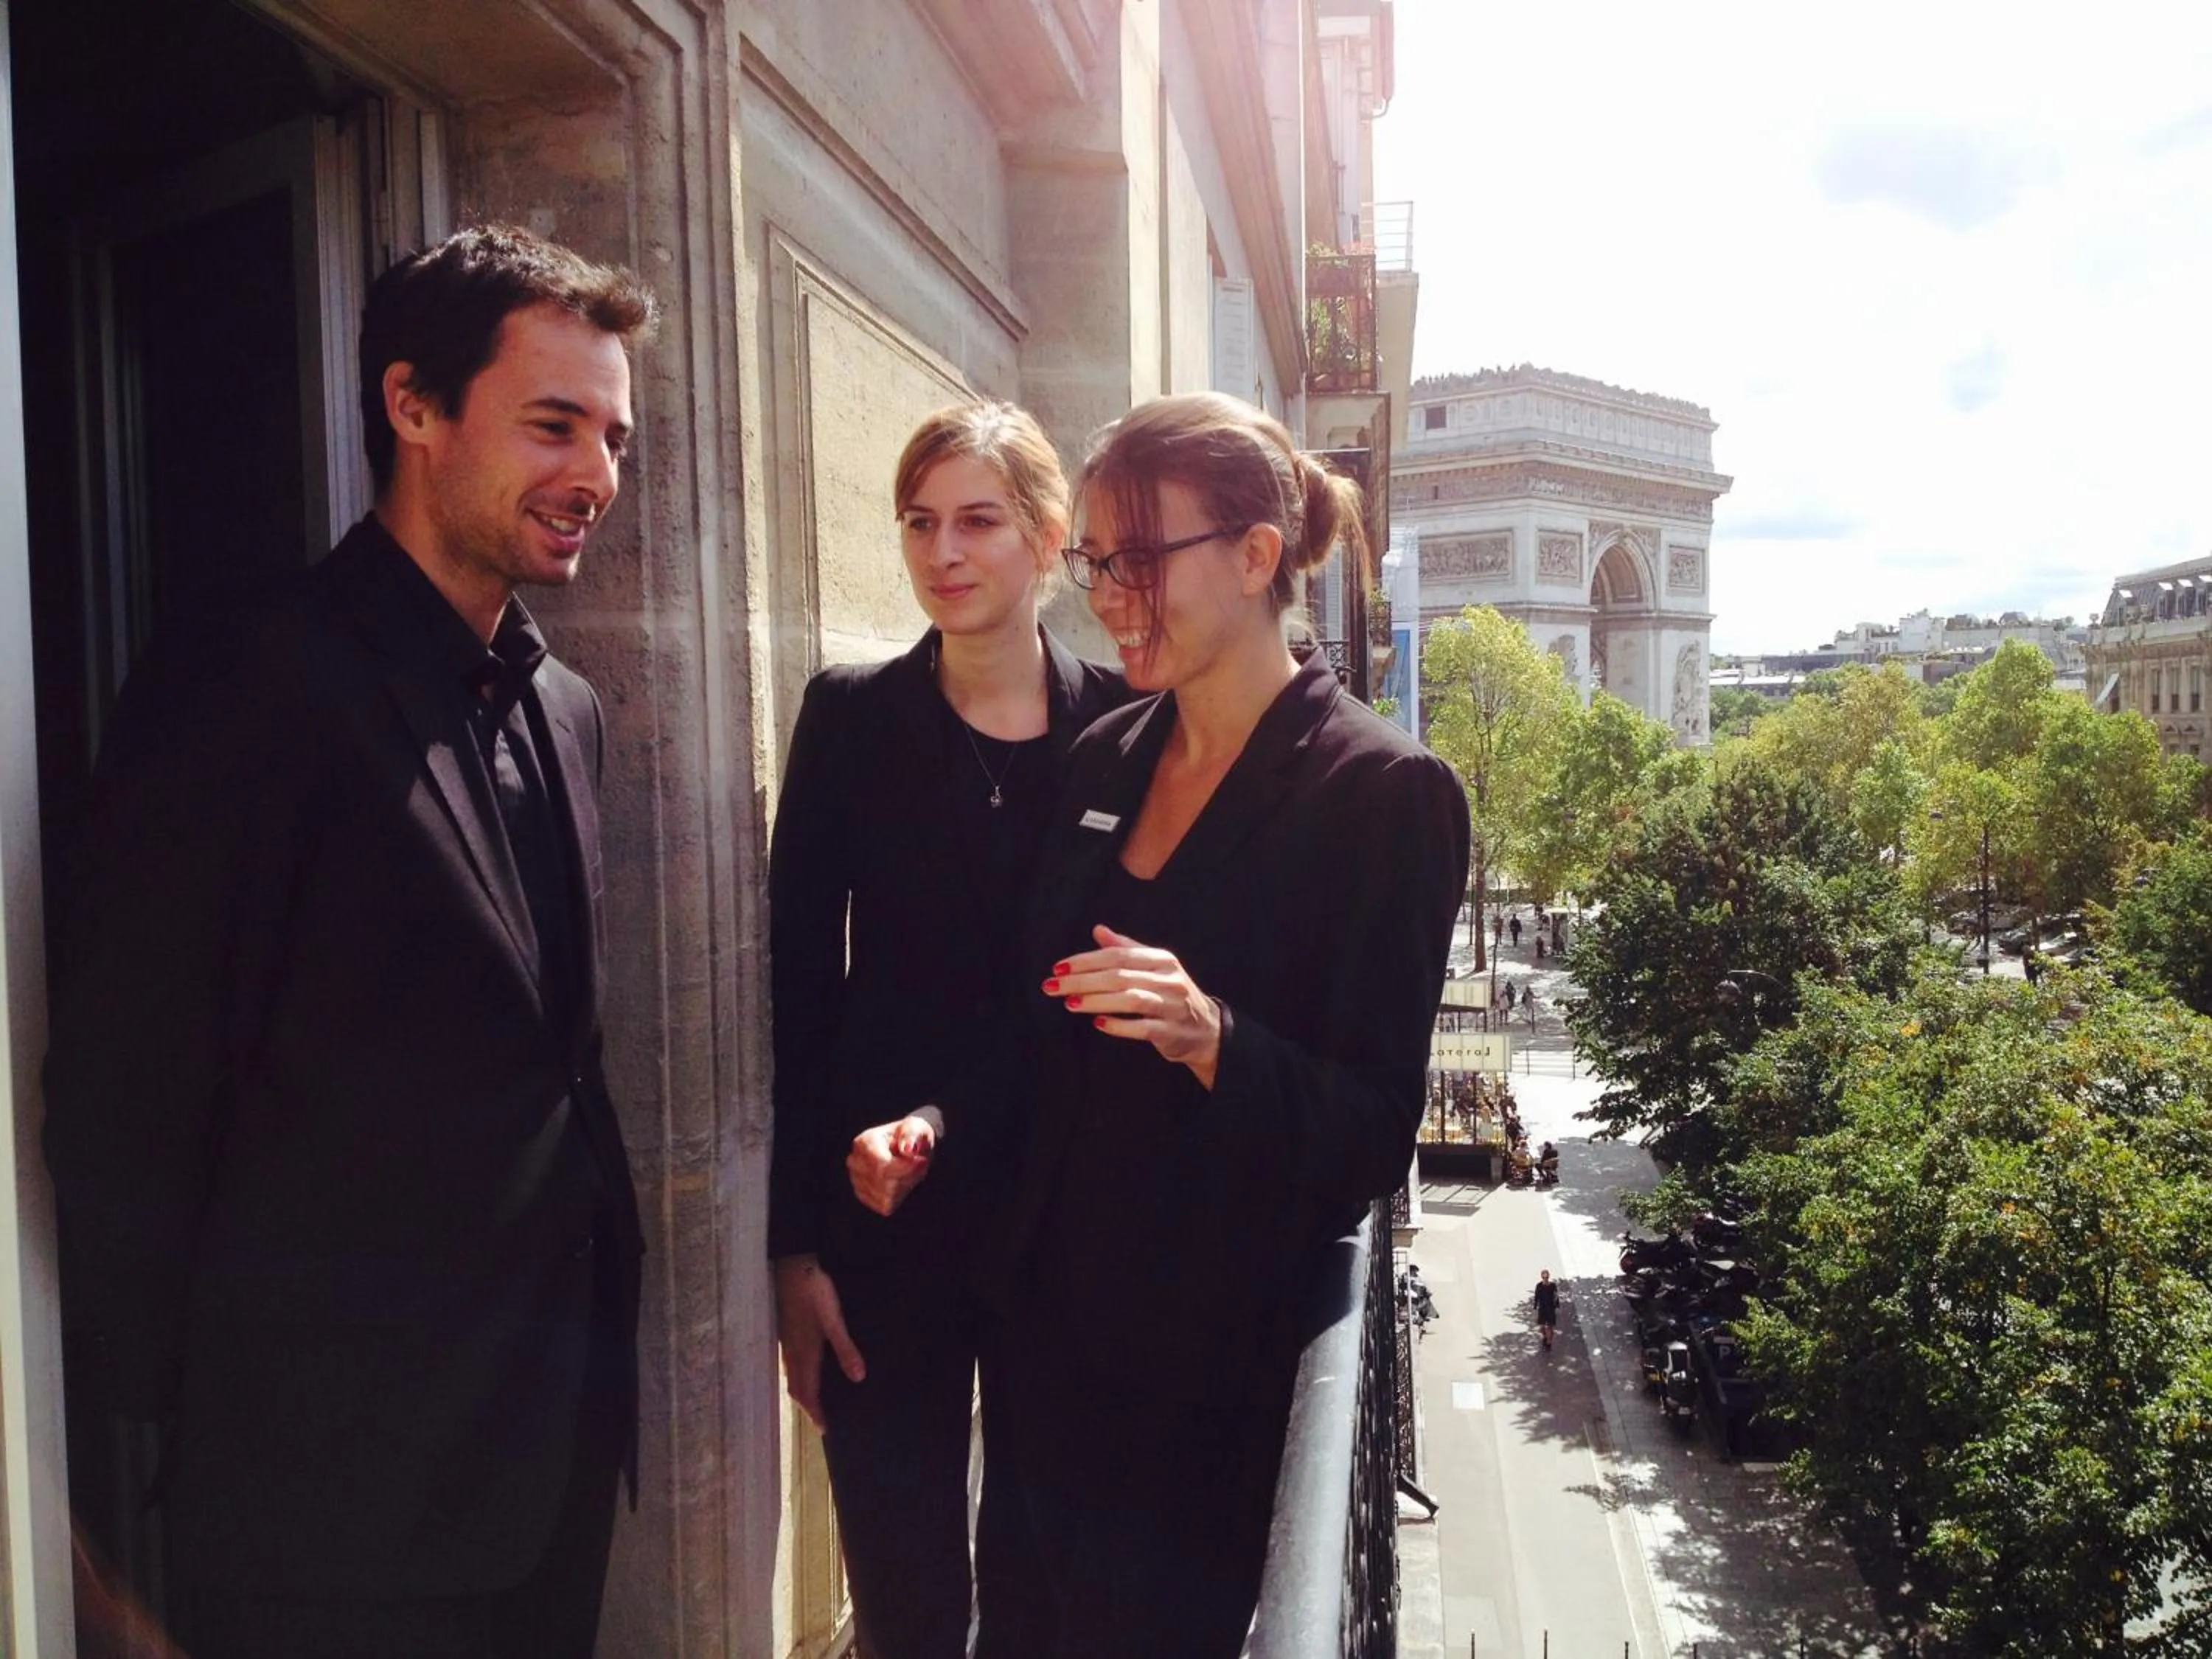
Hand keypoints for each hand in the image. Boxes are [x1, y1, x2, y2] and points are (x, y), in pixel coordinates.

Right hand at [773, 1254, 865, 1429]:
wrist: (793, 1266)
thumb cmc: (815, 1292)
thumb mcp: (835, 1320)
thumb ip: (846, 1349)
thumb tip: (858, 1378)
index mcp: (804, 1353)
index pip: (808, 1391)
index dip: (815, 1411)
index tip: (824, 1430)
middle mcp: (792, 1352)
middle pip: (797, 1388)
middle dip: (807, 1407)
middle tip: (820, 1422)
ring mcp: (787, 1342)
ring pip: (792, 1376)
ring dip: (802, 1392)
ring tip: (812, 1402)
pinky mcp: (786, 1331)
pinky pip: (790, 1363)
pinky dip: (797, 1376)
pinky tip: (804, 1370)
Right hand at [846, 1114, 935, 1215]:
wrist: (909, 1148)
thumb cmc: (912, 1137)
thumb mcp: (917, 1128)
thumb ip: (912, 1134)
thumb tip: (908, 1148)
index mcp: (864, 1142)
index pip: (883, 1166)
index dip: (907, 1167)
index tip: (921, 1160)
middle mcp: (855, 1162)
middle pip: (885, 1182)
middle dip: (907, 1176)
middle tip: (916, 1165)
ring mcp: (856, 1180)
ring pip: (887, 1195)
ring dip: (905, 1186)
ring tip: (908, 1171)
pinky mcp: (863, 1196)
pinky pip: (885, 1205)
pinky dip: (899, 1197)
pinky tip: (901, 1182)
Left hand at [1045, 924, 1222, 1088]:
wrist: (1207, 1030)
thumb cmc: (1172, 994)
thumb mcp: (1154, 967)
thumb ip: (1126, 949)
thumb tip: (1098, 930)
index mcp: (1162, 960)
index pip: (1118, 955)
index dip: (1086, 960)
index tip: (1058, 967)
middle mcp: (1169, 979)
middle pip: (1120, 976)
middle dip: (1082, 981)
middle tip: (1052, 986)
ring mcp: (1172, 1006)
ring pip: (1130, 999)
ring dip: (1096, 1001)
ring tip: (1069, 1004)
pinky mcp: (1171, 1032)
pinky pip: (1142, 1028)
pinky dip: (1118, 1025)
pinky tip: (1097, 1023)